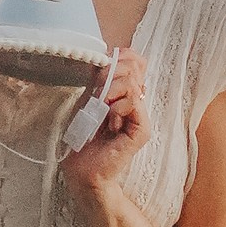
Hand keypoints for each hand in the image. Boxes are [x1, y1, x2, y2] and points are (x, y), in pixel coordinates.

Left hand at [60, 47, 147, 206]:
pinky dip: (116, 107)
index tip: (100, 72)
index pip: (135, 60)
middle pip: (134, 66)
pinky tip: (109, 121)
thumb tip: (105, 57)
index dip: (120, 58)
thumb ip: (99, 79)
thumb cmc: (82, 136)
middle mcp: (136, 101)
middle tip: (97, 93)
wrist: (83, 169)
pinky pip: (133, 101)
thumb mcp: (87, 99)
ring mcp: (141, 115)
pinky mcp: (142, 129)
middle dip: (110, 73)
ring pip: (132, 82)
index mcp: (125, 92)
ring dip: (110, 91)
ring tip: (102, 109)